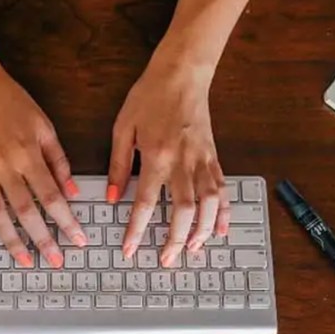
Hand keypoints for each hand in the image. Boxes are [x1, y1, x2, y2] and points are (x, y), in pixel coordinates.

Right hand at [0, 67, 85, 266]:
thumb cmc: (12, 102)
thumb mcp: (44, 126)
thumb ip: (59, 161)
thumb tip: (71, 191)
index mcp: (27, 156)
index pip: (51, 197)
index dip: (67, 221)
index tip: (78, 240)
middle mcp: (3, 168)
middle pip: (25, 212)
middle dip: (43, 240)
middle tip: (55, 261)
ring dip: (9, 241)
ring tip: (22, 261)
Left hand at [109, 61, 229, 266]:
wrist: (182, 73)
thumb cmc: (149, 96)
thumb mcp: (123, 127)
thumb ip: (117, 165)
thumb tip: (110, 197)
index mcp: (155, 155)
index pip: (144, 202)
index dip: (136, 229)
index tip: (129, 249)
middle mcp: (183, 162)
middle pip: (182, 210)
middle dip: (175, 239)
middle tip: (167, 260)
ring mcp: (202, 160)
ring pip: (208, 203)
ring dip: (203, 230)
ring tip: (193, 249)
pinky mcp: (214, 156)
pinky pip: (222, 188)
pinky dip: (223, 211)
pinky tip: (221, 229)